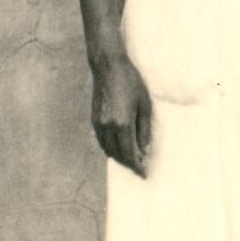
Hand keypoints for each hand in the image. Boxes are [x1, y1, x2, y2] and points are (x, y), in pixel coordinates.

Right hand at [91, 51, 152, 177]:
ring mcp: (99, 124)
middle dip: (129, 164)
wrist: (108, 66)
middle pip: (118, 155)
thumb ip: (144, 128)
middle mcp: (108, 127)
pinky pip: (101, 142)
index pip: (130, 154)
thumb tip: (145, 148)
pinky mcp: (94, 119)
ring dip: (119, 158)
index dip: (137, 166)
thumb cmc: (130, 81)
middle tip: (139, 168)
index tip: (144, 174)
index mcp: (123, 124)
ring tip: (130, 160)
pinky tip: (117, 148)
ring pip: (108, 150)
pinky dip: (110, 149)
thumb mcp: (144, 103)